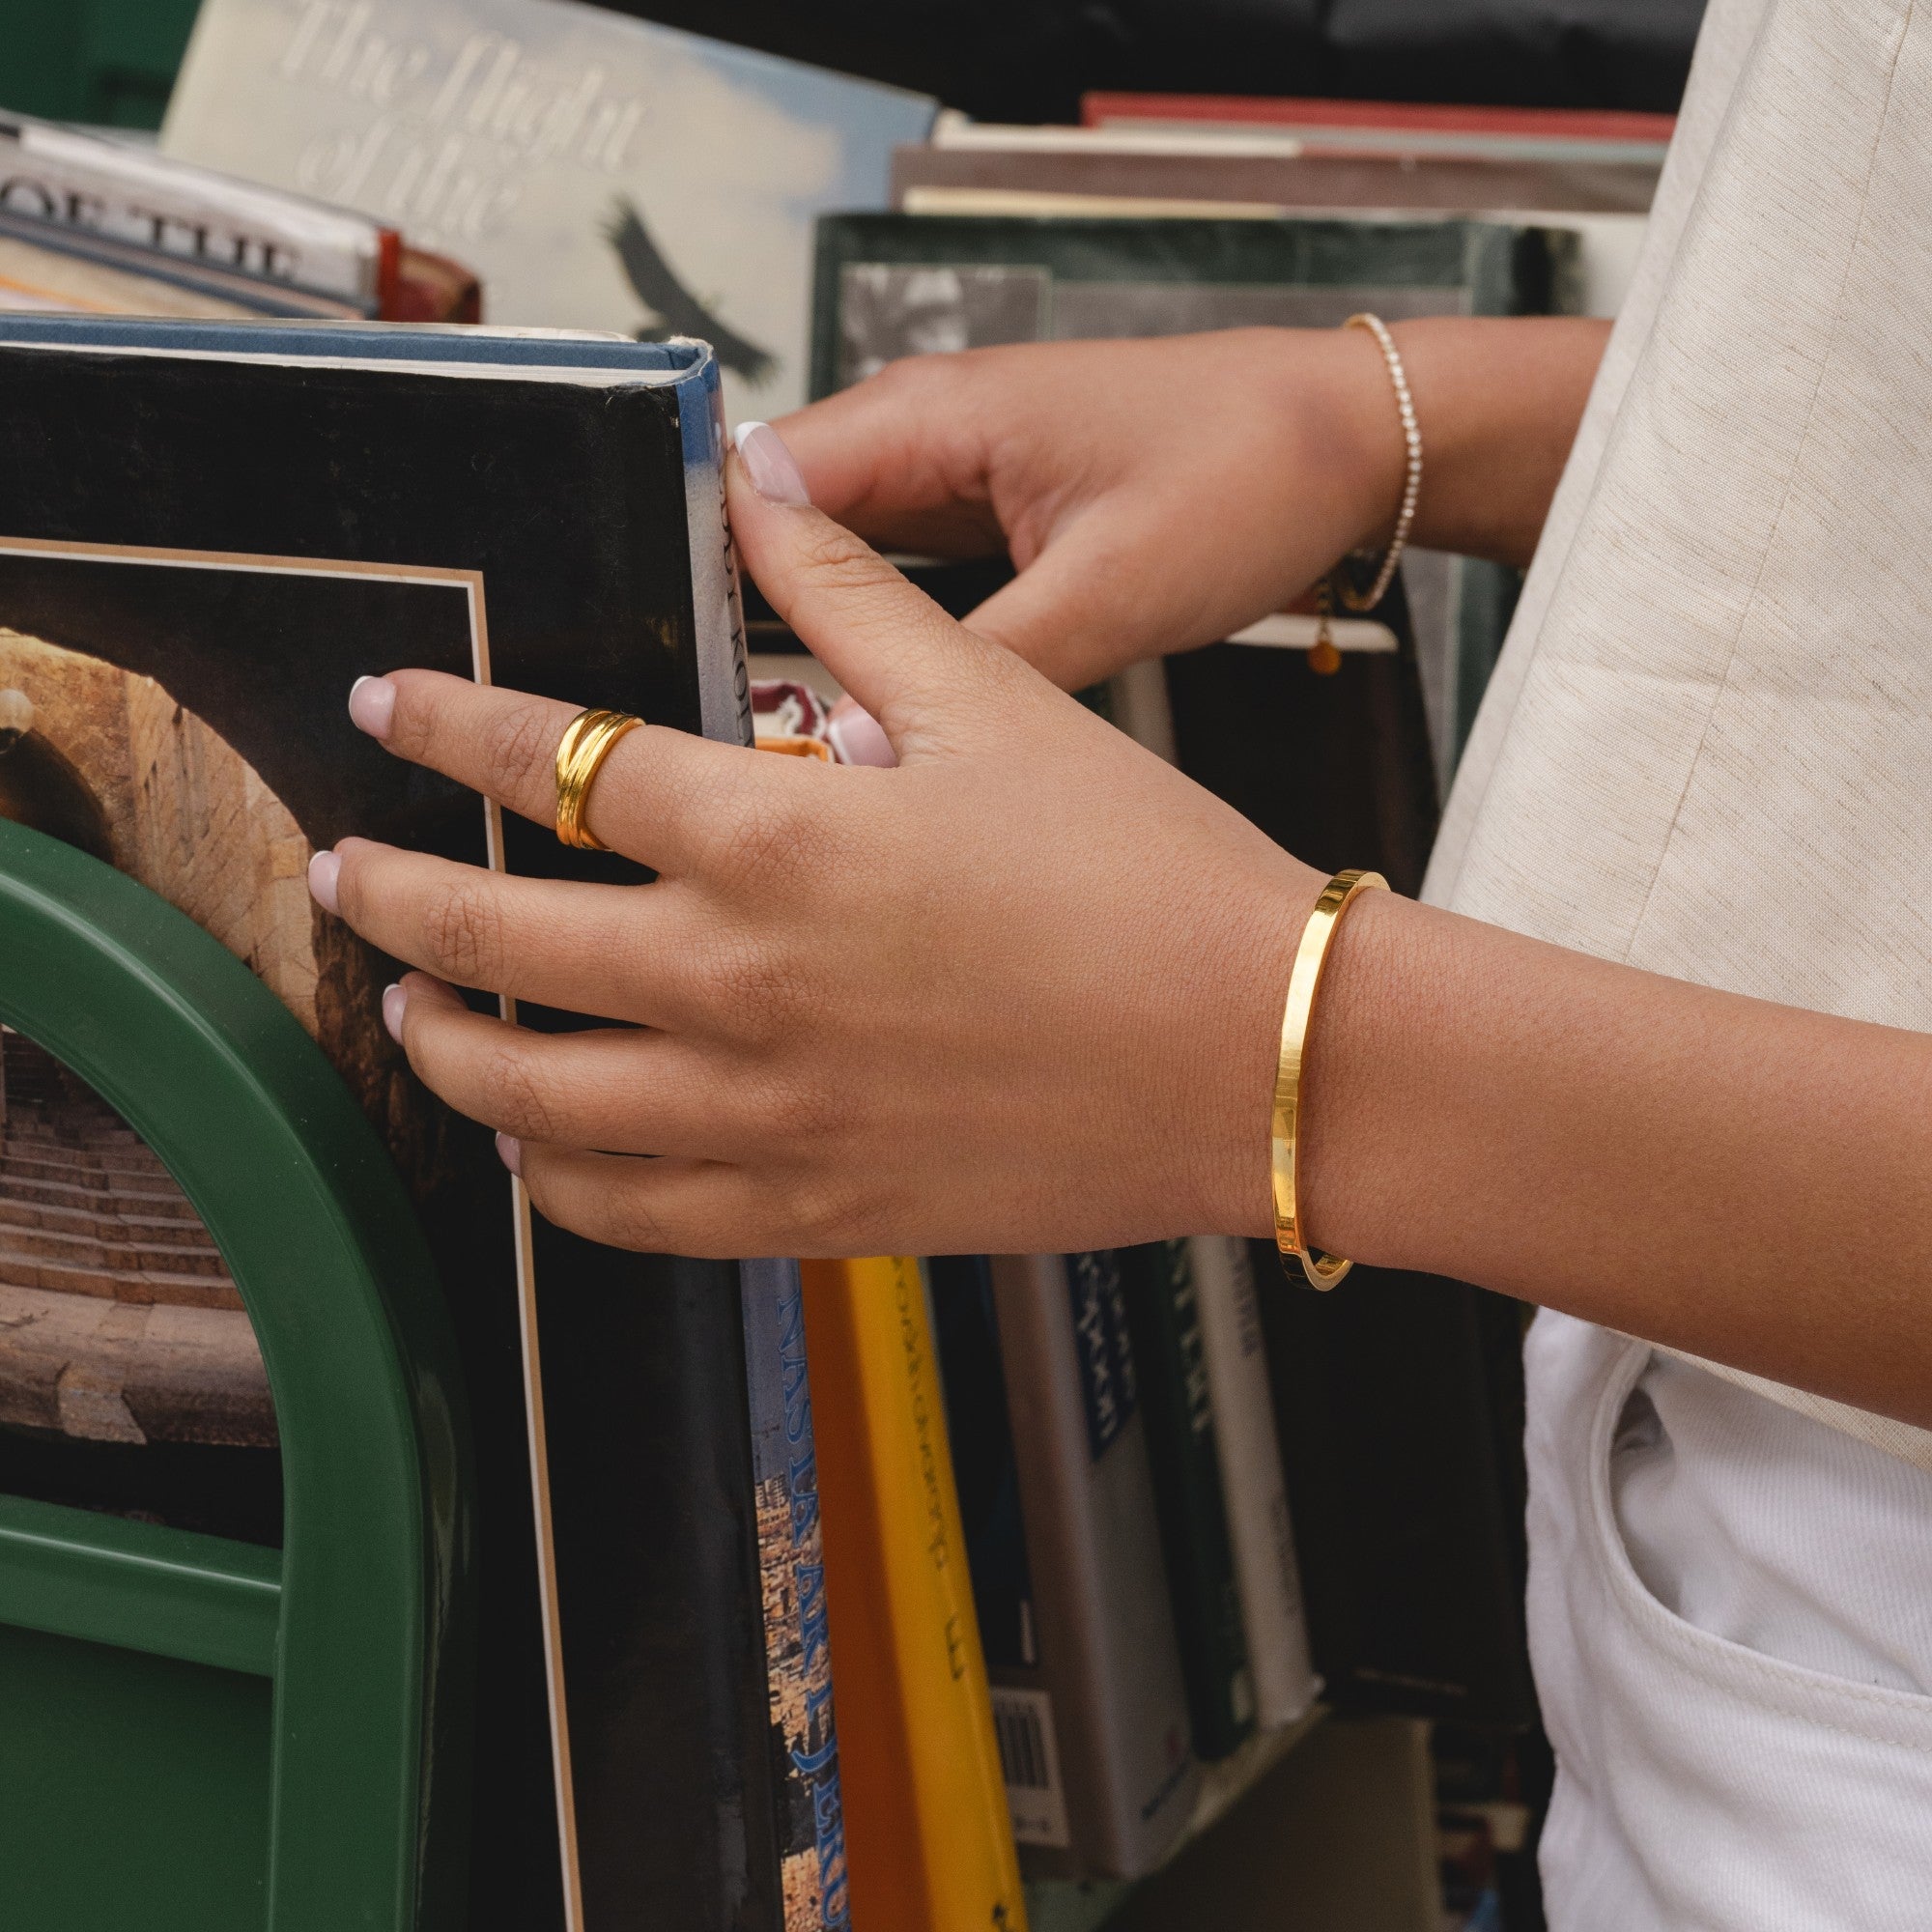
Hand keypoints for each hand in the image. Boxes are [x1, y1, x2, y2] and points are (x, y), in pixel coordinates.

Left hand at [309, 429, 1320, 1257]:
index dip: (448, 721)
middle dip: (392, 892)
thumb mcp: (997, 701)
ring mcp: (768, 1111)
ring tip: (409, 1012)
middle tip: (342, 866)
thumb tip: (757, 483)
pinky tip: (534, 1152)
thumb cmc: (1146, 875)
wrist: (1260, 1052)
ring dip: (446, 1048)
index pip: (553, 762)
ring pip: (535, 1099)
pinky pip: (632, 1214)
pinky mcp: (814, 1205)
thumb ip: (848, 590)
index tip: (390, 705)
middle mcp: (741, 981)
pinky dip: (556, 1183)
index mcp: (778, 837)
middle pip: (498, 937)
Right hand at [777, 318, 1608, 690]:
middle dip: (740, 621)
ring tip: (779, 735)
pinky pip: (899, 578)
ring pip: (835, 561)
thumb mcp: (1109, 593)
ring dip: (809, 633)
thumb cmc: (1249, 473)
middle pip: (777, 529)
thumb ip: (981, 672)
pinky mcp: (995, 517)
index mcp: (930, 417)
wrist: (1351, 445)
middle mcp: (926, 434)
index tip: (668, 673)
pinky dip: (876, 636)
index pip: (752, 482)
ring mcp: (959, 475)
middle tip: (721, 736)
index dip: (695, 574)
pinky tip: (870, 709)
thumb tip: (871, 754)